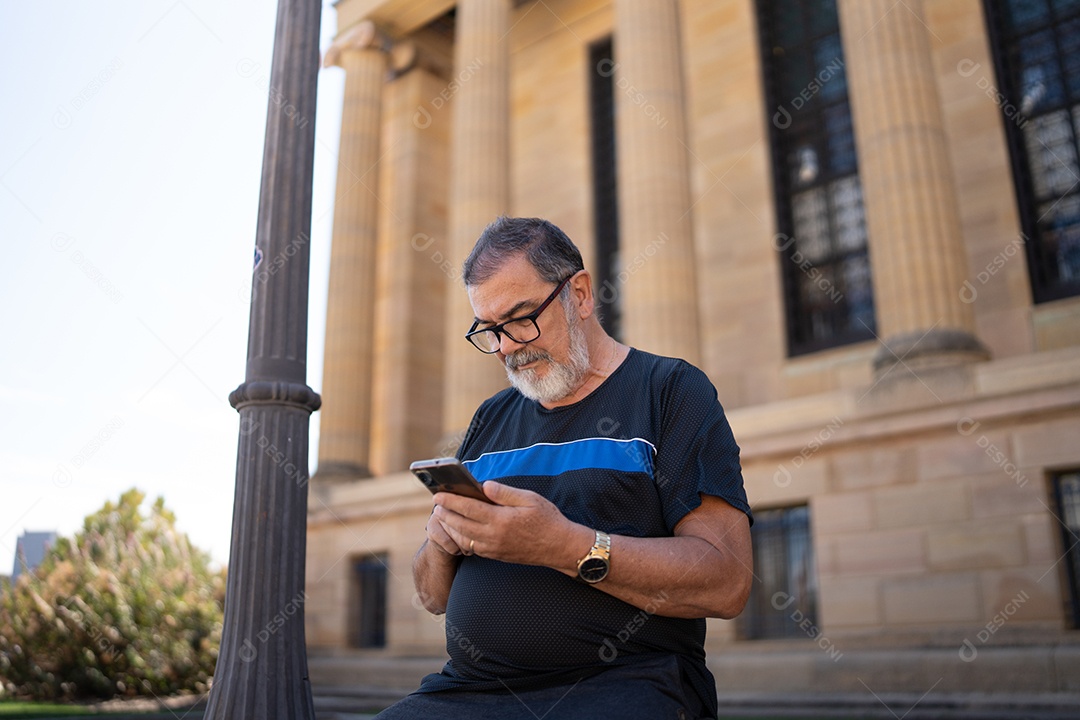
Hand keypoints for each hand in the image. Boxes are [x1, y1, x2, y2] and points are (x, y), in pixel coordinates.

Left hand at [432, 481, 592, 572]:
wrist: (559, 547)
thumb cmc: (547, 520)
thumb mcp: (529, 499)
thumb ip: (504, 492)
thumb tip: (484, 486)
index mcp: (501, 520)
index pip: (468, 508)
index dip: (451, 501)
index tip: (438, 494)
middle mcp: (494, 537)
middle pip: (460, 524)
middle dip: (446, 513)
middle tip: (436, 504)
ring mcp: (493, 549)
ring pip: (462, 538)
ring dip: (450, 526)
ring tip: (443, 515)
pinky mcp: (496, 555)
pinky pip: (471, 547)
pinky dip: (460, 538)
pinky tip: (458, 529)